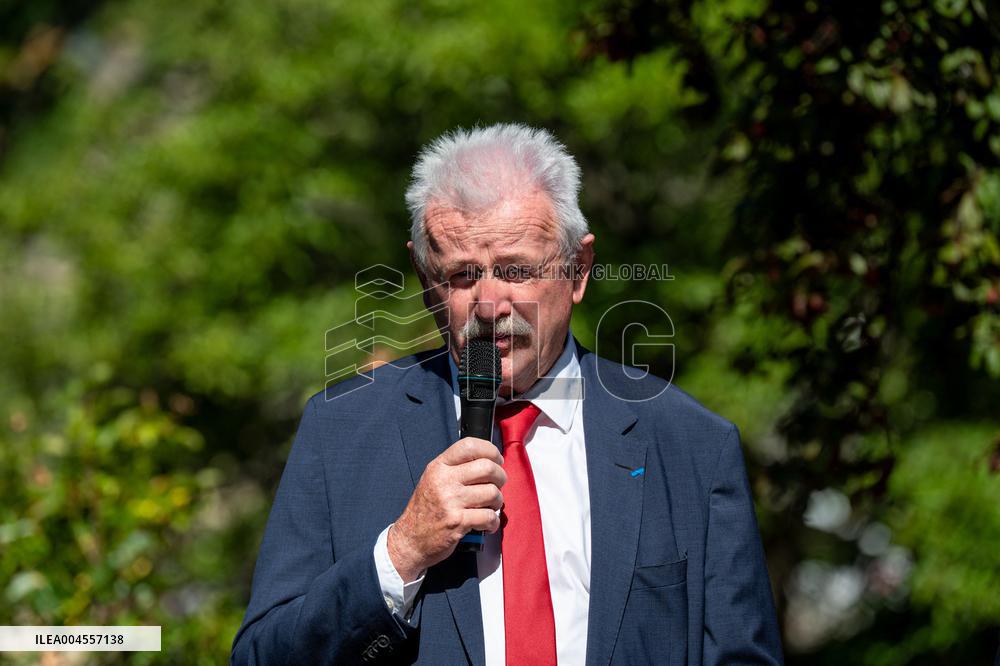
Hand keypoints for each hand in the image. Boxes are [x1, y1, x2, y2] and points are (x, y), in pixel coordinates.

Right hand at [388, 437, 505, 581]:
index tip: (496, 460)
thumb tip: (488, 460)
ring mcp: (451, 501)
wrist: (410, 540)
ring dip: (497, 502)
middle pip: (488, 468)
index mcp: (438, 467)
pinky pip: (489, 517)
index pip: (469, 445)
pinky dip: (493, 522)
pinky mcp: (458, 522)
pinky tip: (487, 524)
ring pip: (493, 493)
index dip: (490, 450)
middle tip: (497, 485)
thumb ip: (456, 468)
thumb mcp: (433, 480)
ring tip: (489, 507)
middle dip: (500, 477)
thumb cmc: (426, 510)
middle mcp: (444, 481)